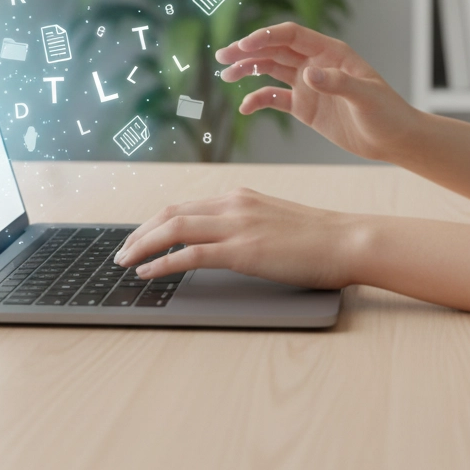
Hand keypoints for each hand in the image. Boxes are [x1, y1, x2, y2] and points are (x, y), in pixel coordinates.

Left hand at [114, 186, 365, 288]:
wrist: (347, 240)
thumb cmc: (318, 237)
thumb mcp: (273, 221)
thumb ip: (245, 225)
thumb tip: (220, 244)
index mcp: (239, 197)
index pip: (184, 206)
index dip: (155, 222)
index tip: (139, 237)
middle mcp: (233, 204)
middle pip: (170, 213)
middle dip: (140, 233)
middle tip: (122, 252)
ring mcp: (237, 225)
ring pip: (174, 229)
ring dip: (143, 245)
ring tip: (125, 262)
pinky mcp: (244, 250)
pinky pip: (191, 254)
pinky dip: (163, 262)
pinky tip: (149, 273)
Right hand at [215, 21, 416, 161]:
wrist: (393, 139)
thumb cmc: (387, 113)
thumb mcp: (366, 97)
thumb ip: (337, 84)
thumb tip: (308, 75)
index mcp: (330, 52)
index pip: (291, 36)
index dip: (266, 37)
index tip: (244, 45)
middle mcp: (315, 64)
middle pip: (275, 50)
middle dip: (248, 51)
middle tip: (223, 56)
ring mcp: (308, 85)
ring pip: (270, 70)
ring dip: (248, 69)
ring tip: (226, 74)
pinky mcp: (304, 106)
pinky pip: (275, 98)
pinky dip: (258, 99)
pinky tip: (245, 107)